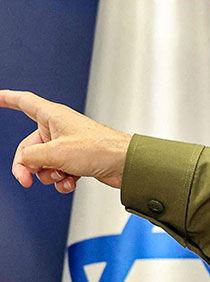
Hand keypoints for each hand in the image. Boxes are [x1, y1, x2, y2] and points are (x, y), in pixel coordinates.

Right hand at [3, 89, 131, 191]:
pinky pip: (59, 171)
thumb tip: (25, 164)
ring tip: (63, 176)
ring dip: (49, 174)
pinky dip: (62, 180)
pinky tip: (71, 183)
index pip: (23, 102)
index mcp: (52, 116)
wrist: (126, 165)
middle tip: (27, 180)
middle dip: (28, 166)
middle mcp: (59, 128)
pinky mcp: (78, 160)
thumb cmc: (99, 149)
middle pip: (29, 147)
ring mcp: (68, 145)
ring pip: (44, 163)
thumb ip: (31, 157)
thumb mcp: (55, 153)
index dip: (7, 99)